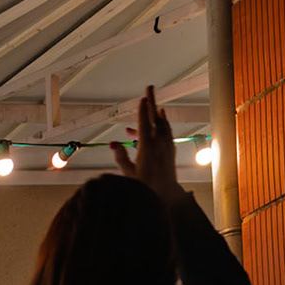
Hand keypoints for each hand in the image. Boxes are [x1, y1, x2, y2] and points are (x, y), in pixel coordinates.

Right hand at [110, 85, 180, 203]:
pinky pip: (167, 132)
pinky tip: (161, 123)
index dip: (142, 110)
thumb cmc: (145, 187)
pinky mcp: (171, 151)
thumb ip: (121, 157)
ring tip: (153, 106)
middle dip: (152, 102)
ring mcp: (167, 146)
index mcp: (148, 147)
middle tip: (150, 87)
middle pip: (155, 118)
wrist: (166, 196)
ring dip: (157, 113)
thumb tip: (114, 143)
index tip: (141, 98)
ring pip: (163, 124)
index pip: (145, 123)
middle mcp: (160, 144)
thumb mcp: (128, 174)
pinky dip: (162, 124)